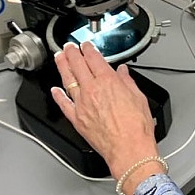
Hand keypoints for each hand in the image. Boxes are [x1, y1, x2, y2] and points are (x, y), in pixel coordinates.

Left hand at [52, 42, 161, 187]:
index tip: (86, 46)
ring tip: (59, 58)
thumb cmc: (137, 127)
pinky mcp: (76, 119)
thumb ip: (128, 82)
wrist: (129, 148)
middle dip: (72, 54)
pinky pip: (63, 104)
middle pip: (78, 66)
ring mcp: (81, 105)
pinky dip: (58, 95)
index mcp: (108, 82)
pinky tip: (55, 90)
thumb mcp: (139, 98)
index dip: (88, 50)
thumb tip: (123, 73)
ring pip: (68, 81)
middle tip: (68, 47)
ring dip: (63, 67)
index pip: (94, 60)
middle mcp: (92, 91)